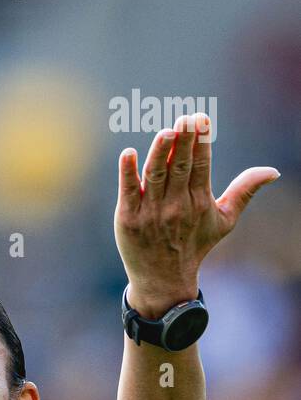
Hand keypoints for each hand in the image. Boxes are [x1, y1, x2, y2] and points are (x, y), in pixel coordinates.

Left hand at [114, 113, 279, 318]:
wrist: (163, 280)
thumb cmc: (195, 245)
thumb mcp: (224, 220)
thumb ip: (244, 191)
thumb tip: (272, 172)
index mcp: (199, 202)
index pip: (201, 166)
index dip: (201, 141)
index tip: (200, 118)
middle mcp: (176, 206)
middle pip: (180, 167)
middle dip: (184, 142)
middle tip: (185, 118)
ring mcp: (151, 213)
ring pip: (155, 176)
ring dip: (160, 153)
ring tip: (166, 132)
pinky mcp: (128, 219)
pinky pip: (128, 192)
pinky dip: (127, 173)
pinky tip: (128, 154)